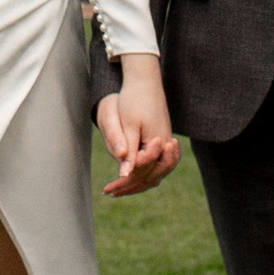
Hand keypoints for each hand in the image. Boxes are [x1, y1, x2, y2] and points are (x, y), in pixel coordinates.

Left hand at [95, 53, 179, 198]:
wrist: (144, 82)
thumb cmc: (134, 100)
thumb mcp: (129, 126)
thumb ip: (130, 152)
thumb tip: (124, 175)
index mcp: (159, 143)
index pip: (143, 171)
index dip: (124, 182)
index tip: (107, 189)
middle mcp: (166, 147)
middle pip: (152, 176)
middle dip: (130, 186)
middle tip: (109, 192)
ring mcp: (166, 145)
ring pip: (155, 173)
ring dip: (137, 183)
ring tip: (117, 190)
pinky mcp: (162, 142)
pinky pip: (156, 165)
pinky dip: (143, 173)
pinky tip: (129, 176)